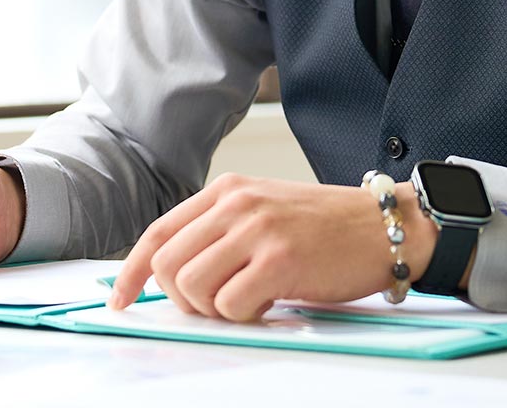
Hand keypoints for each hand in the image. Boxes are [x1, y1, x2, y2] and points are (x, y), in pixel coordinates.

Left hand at [107, 173, 437, 321]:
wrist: (383, 226)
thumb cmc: (325, 228)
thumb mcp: (263, 213)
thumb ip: (219, 233)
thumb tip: (170, 276)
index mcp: (227, 189)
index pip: (158, 232)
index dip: (133, 271)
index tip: (122, 299)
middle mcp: (236, 203)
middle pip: (167, 265)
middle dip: (182, 300)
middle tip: (217, 305)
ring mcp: (257, 229)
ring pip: (192, 288)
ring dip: (215, 309)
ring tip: (250, 300)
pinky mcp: (280, 259)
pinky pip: (230, 306)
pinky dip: (243, 317)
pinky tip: (270, 305)